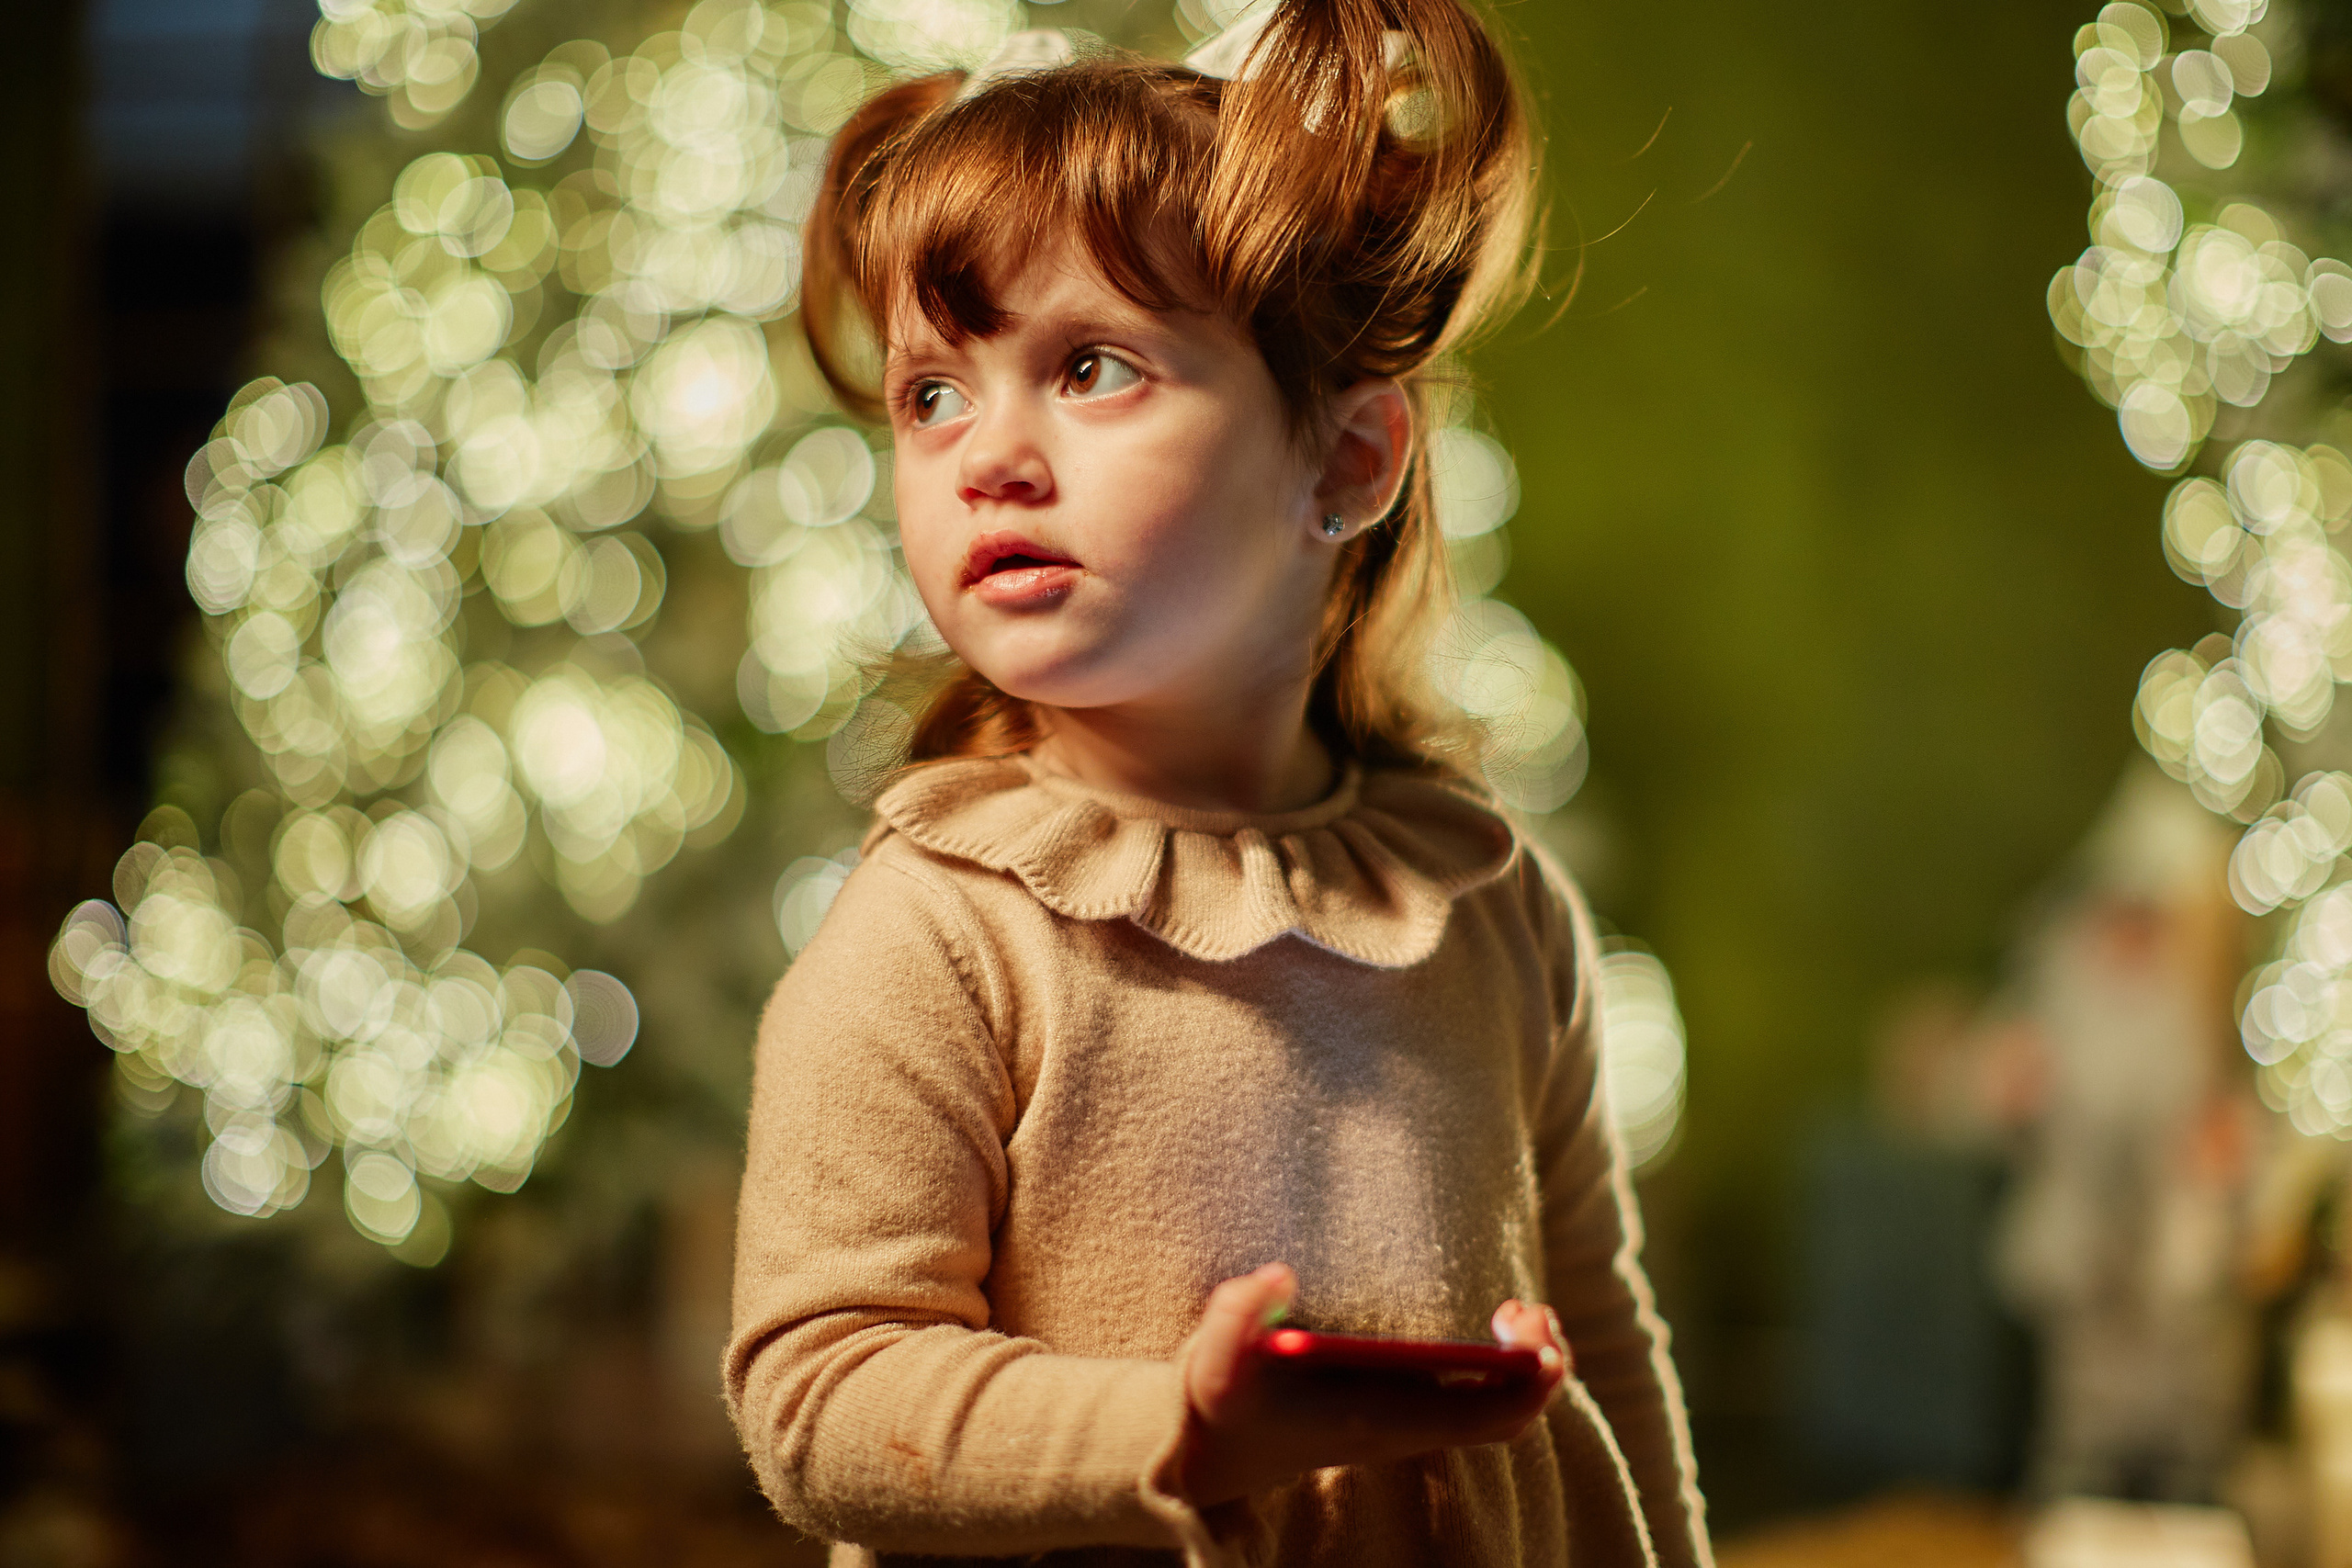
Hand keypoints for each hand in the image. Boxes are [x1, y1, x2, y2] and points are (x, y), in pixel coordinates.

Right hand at [1177, 1262, 1568, 1505]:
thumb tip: (1279, 1276)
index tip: (1531, 1327)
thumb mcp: (1212, 1359)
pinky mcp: (1407, 1412)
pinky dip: (1505, 1368)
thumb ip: (1235, 1315)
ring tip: (1517, 1313)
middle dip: (1542, 1365)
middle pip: (1511, 1418)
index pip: (1483, 1417)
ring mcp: (1412, 1424)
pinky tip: (1493, 1328)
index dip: (1526, 1379)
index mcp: (1380, 1419)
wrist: (1216, 1448)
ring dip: (1527, 1365)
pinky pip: (1485, 1403)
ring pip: (1503, 1412)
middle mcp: (1406, 1429)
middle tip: (1527, 1309)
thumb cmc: (1222, 1399)